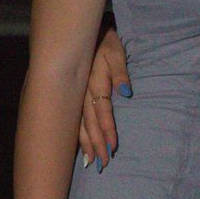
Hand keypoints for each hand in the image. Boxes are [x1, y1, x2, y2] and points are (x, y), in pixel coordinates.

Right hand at [77, 27, 128, 167]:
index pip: (103, 112)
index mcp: (95, 84)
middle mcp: (83, 94)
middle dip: (97, 145)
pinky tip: (79, 148)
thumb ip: (121, 73)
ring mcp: (76, 96)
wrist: (85, 34)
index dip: (108, 130)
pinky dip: (77, 134)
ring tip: (91, 163)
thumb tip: (126, 94)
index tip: (113, 148)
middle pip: (90, 124)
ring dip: (86, 144)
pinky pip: (74, 119)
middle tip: (103, 164)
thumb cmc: (106, 43)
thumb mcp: (117, 53)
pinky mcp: (73, 97)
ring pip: (80, 125)